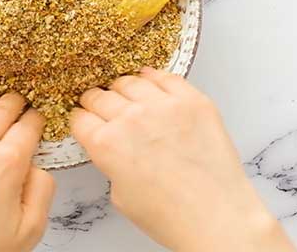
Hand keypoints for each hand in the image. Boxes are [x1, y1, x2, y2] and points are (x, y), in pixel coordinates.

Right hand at [71, 68, 295, 251]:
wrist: (217, 218)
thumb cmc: (172, 216)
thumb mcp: (120, 195)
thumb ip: (110, 163)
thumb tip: (112, 147)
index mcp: (106, 144)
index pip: (80, 117)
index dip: (80, 119)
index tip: (84, 119)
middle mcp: (131, 119)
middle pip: (100, 96)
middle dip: (97, 102)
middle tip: (101, 106)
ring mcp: (163, 105)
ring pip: (130, 81)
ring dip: (123, 89)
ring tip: (127, 95)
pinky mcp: (192, 101)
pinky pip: (166, 77)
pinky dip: (154, 78)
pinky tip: (151, 81)